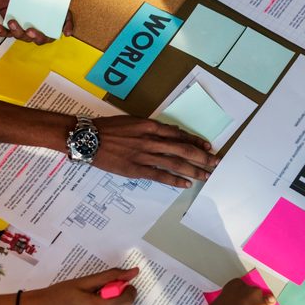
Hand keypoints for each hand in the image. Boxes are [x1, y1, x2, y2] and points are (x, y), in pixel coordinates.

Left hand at [0, 0, 72, 43]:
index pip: (61, 14)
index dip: (66, 25)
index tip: (65, 32)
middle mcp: (36, 10)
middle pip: (45, 32)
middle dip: (40, 37)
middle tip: (31, 31)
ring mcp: (22, 15)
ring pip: (26, 35)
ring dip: (20, 34)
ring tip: (12, 23)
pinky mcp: (8, 16)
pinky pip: (8, 31)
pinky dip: (3, 33)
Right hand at [93, 116, 219, 185]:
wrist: (88, 138)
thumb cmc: (110, 128)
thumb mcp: (134, 121)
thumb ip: (153, 128)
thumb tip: (172, 133)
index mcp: (151, 126)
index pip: (180, 135)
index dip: (196, 141)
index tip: (208, 147)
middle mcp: (151, 140)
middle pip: (183, 149)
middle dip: (202, 157)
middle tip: (215, 163)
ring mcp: (144, 156)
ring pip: (175, 163)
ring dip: (193, 170)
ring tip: (206, 175)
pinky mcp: (136, 169)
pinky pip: (159, 175)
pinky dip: (174, 180)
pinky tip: (185, 183)